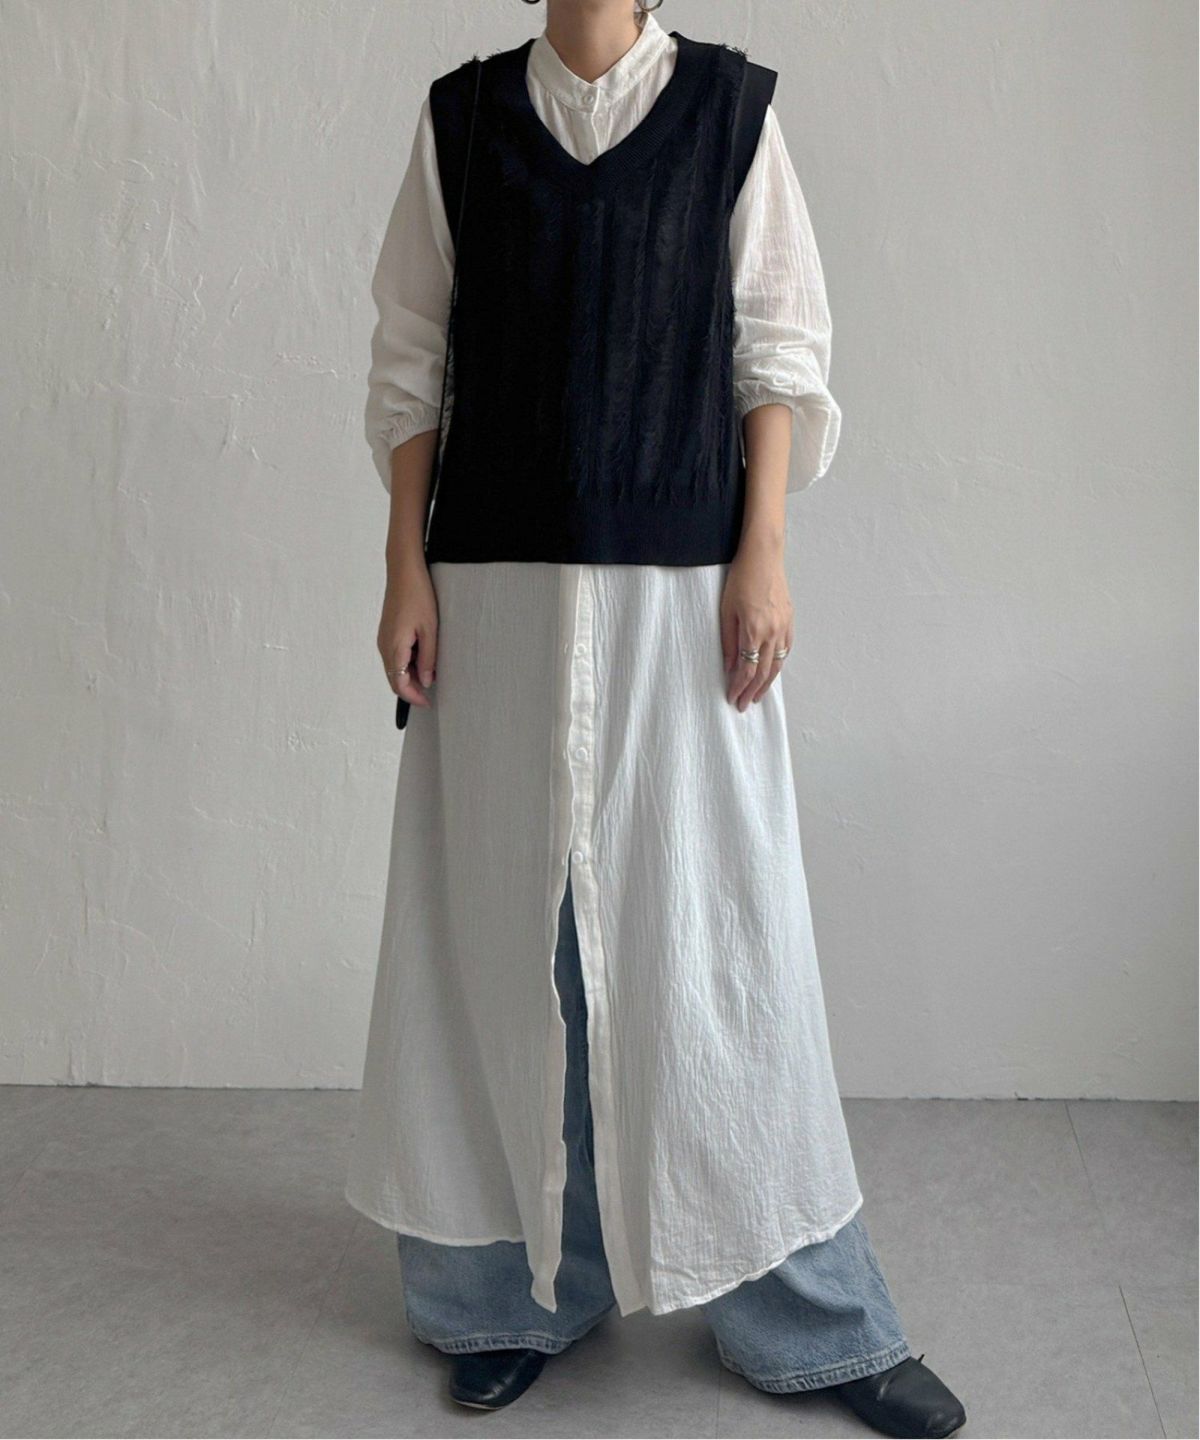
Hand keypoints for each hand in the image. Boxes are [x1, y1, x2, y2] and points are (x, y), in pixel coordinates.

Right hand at [378, 560, 437, 710]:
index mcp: (394, 647)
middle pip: (395, 679)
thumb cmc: (418, 596)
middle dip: (412, 689)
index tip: (428, 703)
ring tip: (431, 672)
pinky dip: (407, 663)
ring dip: (411, 676)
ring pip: (395, 668)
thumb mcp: (430, 630)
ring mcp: (383, 639)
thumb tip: (427, 681)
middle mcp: (384, 646)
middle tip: (432, 692)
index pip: (400, 684)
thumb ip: (428, 658)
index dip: (413, 697)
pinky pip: (395, 655)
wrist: (404, 571)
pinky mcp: (386, 632)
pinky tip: (423, 657)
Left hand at [719, 536, 793, 711]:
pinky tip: (772, 671)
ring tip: (758, 696)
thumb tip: (729, 667)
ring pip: (778, 664)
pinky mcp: (790, 620)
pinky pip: (786, 650)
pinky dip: (778, 664)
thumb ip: (727, 642)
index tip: (732, 698)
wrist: (763, 556)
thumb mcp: (726, 611)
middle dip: (752, 691)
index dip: (739, 687)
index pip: (747, 670)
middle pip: (763, 672)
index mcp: (754, 631)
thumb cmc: (740, 579)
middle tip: (744, 705)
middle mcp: (772, 632)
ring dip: (767, 683)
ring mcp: (784, 627)